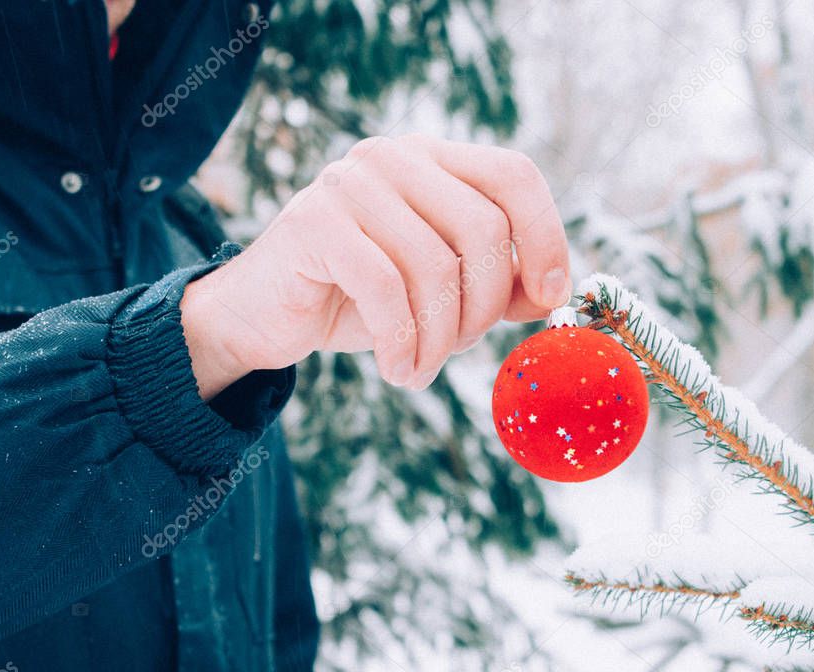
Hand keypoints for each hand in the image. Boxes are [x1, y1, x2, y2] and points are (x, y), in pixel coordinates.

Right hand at [180, 135, 571, 399]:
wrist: (263, 317)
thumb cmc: (358, 302)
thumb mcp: (438, 291)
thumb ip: (494, 283)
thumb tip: (550, 294)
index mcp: (432, 161)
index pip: (513, 175)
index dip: (545, 236)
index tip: (547, 298)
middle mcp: (394, 158)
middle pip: (483, 228)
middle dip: (482, 309)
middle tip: (457, 350)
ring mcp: (350, 182)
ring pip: (436, 266)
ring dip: (439, 339)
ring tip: (421, 369)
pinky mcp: (314, 221)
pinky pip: (386, 289)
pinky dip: (402, 344)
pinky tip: (397, 371)